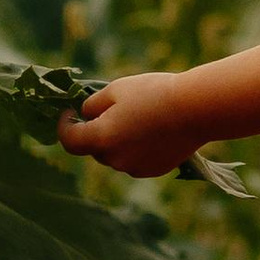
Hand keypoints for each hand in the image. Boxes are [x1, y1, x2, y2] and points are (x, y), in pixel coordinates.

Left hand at [59, 72, 206, 176]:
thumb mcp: (116, 89)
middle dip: (96, 131)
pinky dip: (136, 148)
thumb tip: (87, 115)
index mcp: (101, 138)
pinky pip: (135, 160)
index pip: (69, 140)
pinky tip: (153, 130)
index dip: (64, 126)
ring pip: (116, 155)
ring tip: (138, 117)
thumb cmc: (153, 94)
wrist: (195, 110)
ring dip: (117, 140)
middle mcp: (114, 159)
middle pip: (95, 147)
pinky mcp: (153, 170)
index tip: (69, 113)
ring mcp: (134, 168)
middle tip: (111, 109)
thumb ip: (93, 105)